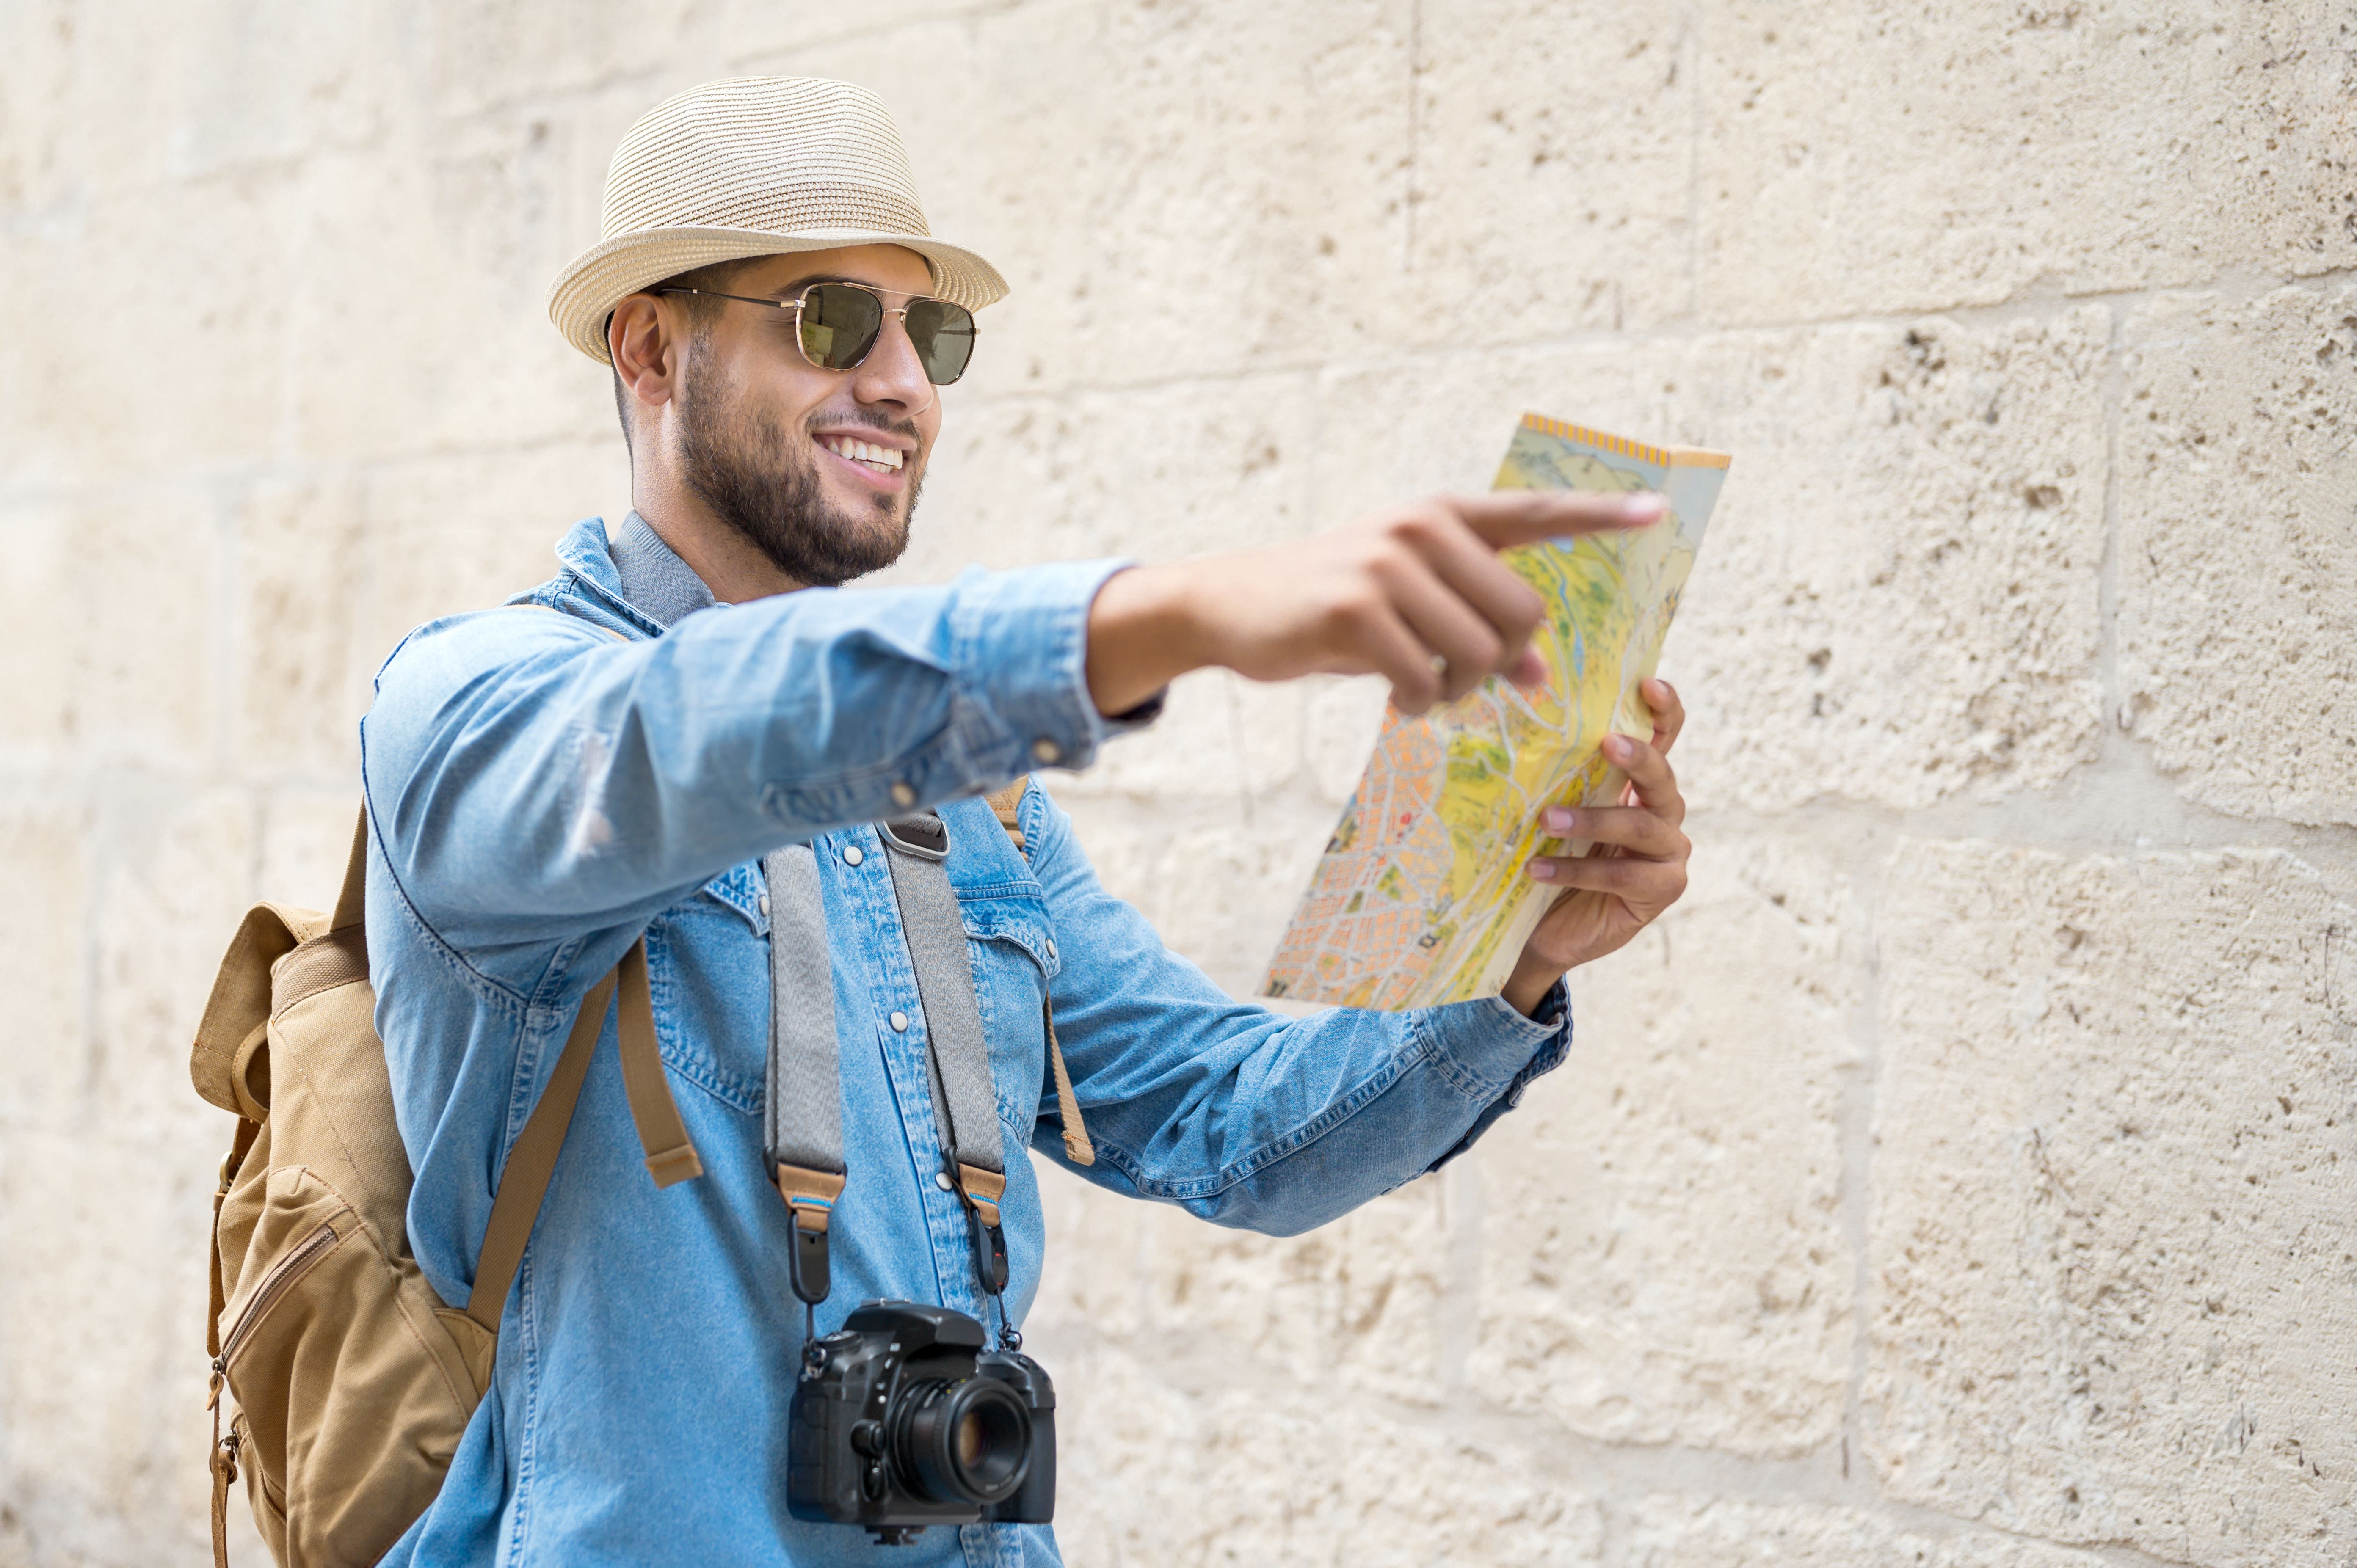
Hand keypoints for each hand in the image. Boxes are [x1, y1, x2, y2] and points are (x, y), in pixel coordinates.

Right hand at [1084, 490, 1666, 715]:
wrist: (1234, 604)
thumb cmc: (1335, 607)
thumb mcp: (1411, 604)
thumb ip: (1477, 626)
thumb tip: (1539, 678)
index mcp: (1443, 516)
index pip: (1538, 512)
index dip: (1601, 515)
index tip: (1659, 512)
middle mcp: (1422, 528)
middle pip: (1521, 613)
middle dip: (1502, 663)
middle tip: (1459, 678)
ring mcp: (1387, 565)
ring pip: (1478, 653)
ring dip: (1459, 690)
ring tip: (1423, 688)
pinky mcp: (1355, 611)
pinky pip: (1426, 680)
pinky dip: (1420, 704)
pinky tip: (1396, 699)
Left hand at [1500, 678, 1690, 1015]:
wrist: (1546, 927)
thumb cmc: (1550, 857)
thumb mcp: (1553, 810)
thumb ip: (1559, 777)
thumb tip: (1518, 729)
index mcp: (1640, 782)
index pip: (1664, 737)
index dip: (1664, 709)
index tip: (1647, 684)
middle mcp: (1663, 812)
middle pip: (1662, 776)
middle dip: (1637, 757)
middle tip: (1607, 743)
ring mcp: (1669, 853)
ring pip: (1641, 827)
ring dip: (1593, 821)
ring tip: (1547, 820)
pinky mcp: (1661, 890)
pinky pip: (1624, 876)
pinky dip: (1577, 871)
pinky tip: (1538, 869)